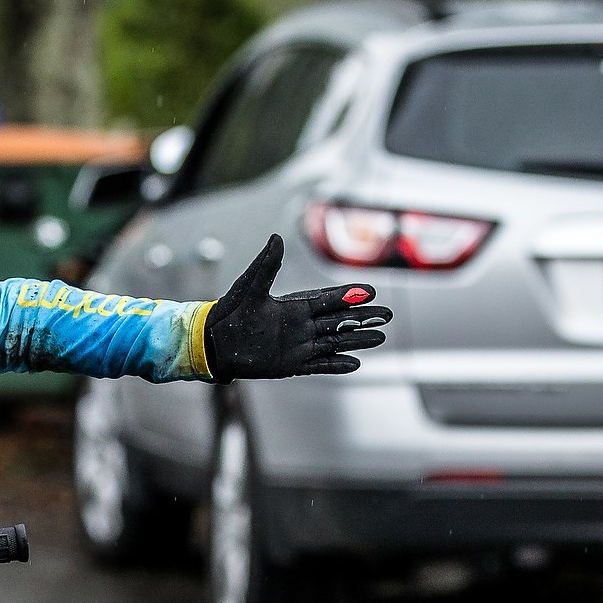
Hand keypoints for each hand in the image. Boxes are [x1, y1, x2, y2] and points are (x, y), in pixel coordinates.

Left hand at [202, 234, 392, 379]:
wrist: (214, 342)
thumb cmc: (230, 312)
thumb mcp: (251, 287)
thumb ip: (267, 265)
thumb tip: (276, 237)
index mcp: (294, 306)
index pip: (329, 300)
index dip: (350, 296)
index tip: (371, 291)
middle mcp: (300, 325)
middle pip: (339, 321)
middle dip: (363, 317)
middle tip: (388, 315)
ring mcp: (298, 346)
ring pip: (335, 342)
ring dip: (357, 340)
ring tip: (381, 338)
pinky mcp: (291, 364)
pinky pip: (319, 364)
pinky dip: (337, 365)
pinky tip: (355, 364)